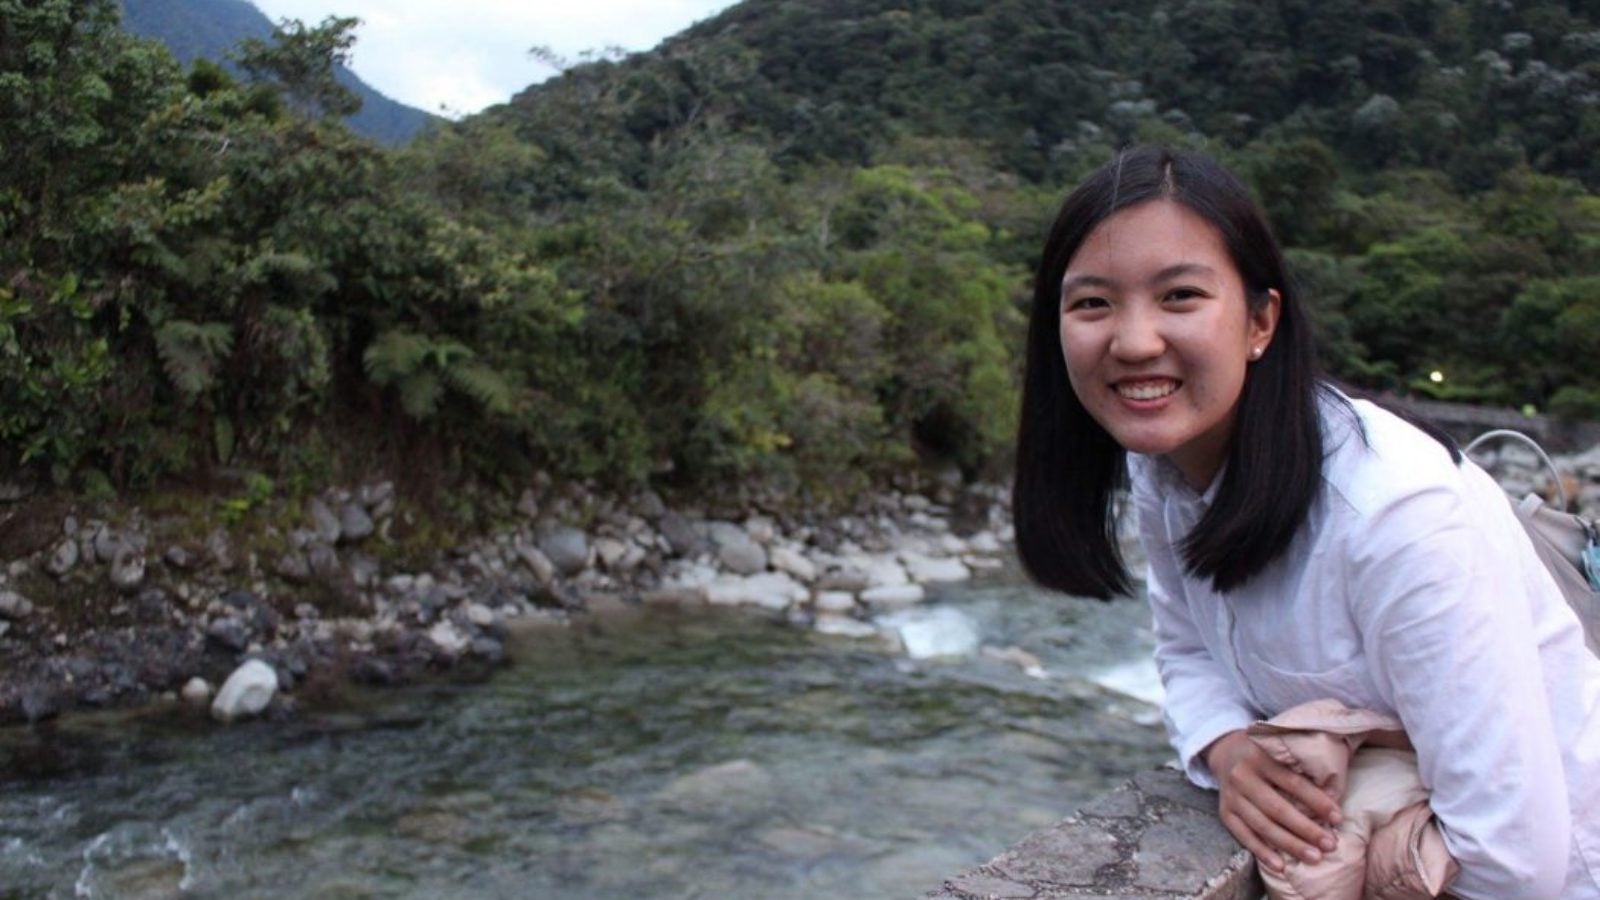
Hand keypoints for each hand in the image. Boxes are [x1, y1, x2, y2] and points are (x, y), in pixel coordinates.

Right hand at [1204, 730, 1341, 871]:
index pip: (1293, 783)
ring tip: (1314, 857)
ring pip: (1262, 826)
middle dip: (1306, 829)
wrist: (1226, 753)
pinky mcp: (1225, 812)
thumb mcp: (1279, 750)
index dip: (1316, 802)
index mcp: (1259, 757)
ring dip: (1289, 845)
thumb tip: (1333, 796)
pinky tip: (1280, 866)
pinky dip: (1262, 852)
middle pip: (1277, 808)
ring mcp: (1231, 796)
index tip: (1337, 818)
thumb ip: (1300, 768)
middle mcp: (1242, 776)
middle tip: (1330, 845)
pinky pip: (1244, 836)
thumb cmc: (1264, 753)